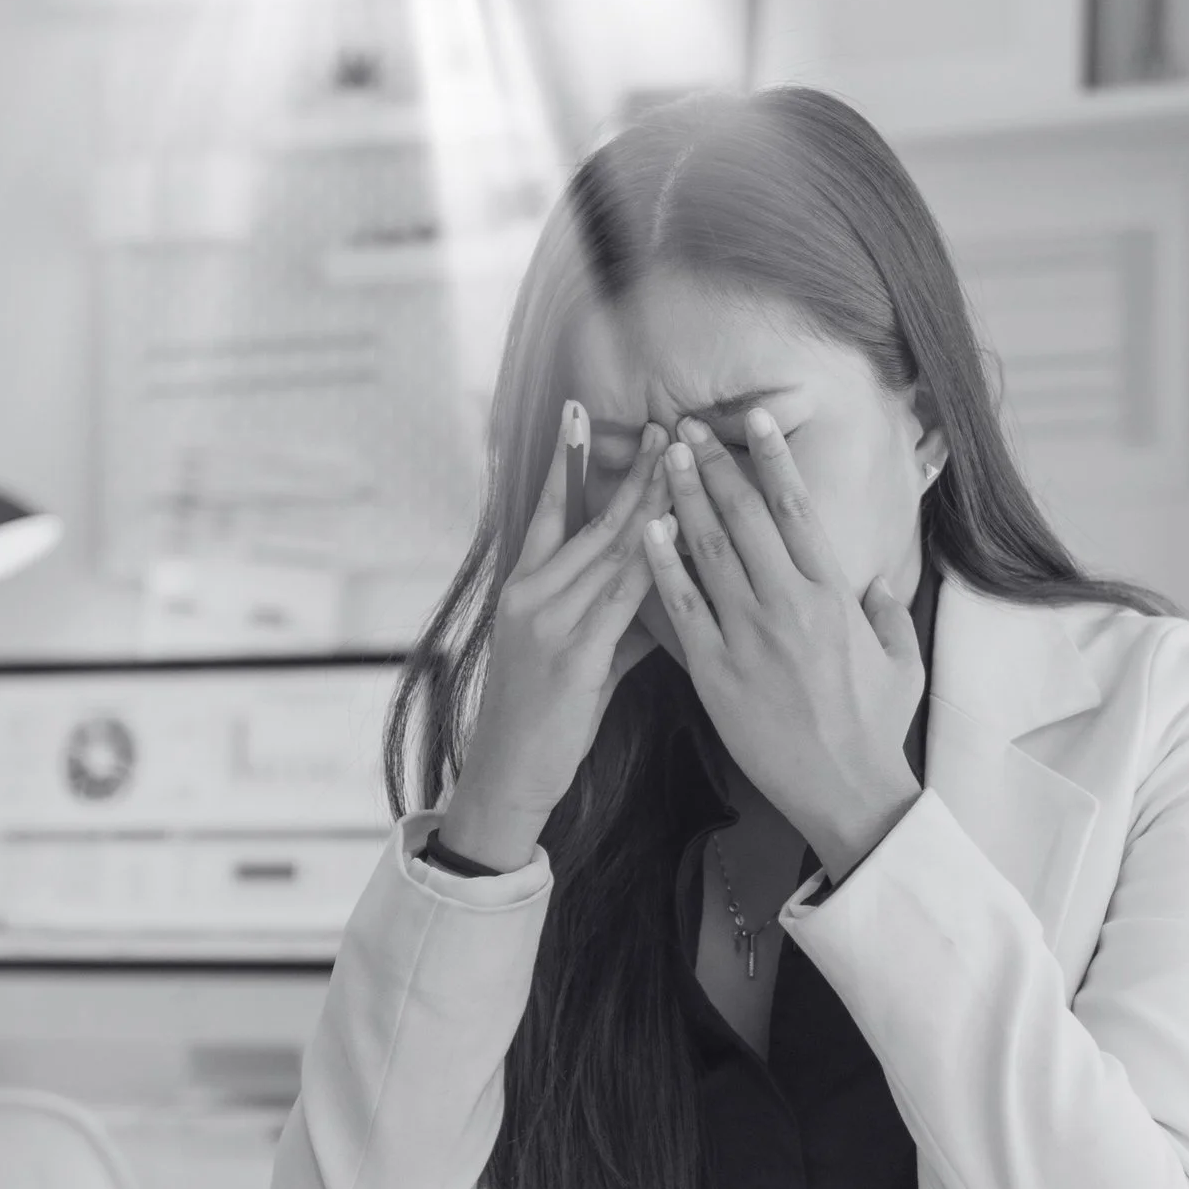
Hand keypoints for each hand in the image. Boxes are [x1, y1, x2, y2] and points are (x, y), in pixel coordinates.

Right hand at [440, 402, 669, 870]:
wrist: (508, 776)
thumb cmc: (546, 718)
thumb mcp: (578, 655)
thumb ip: (615, 617)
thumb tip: (658, 590)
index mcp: (524, 588)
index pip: (545, 510)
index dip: (564, 460)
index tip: (579, 413)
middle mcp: (530, 595)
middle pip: (588, 520)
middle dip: (631, 471)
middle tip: (662, 426)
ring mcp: (547, 623)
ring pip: (609, 550)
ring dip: (649, 502)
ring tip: (679, 460)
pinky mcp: (571, 657)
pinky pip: (619, 599)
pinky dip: (649, 563)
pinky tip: (672, 532)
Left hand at [642, 409, 923, 881]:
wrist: (844, 790)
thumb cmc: (874, 728)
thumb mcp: (902, 661)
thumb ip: (890, 614)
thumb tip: (880, 584)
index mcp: (835, 593)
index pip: (797, 509)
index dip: (772, 458)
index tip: (752, 420)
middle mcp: (790, 603)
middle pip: (744, 516)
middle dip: (713, 464)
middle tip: (685, 425)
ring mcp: (750, 636)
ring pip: (709, 550)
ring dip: (683, 497)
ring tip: (661, 458)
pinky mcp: (716, 671)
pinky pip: (681, 607)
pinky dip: (661, 565)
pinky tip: (644, 530)